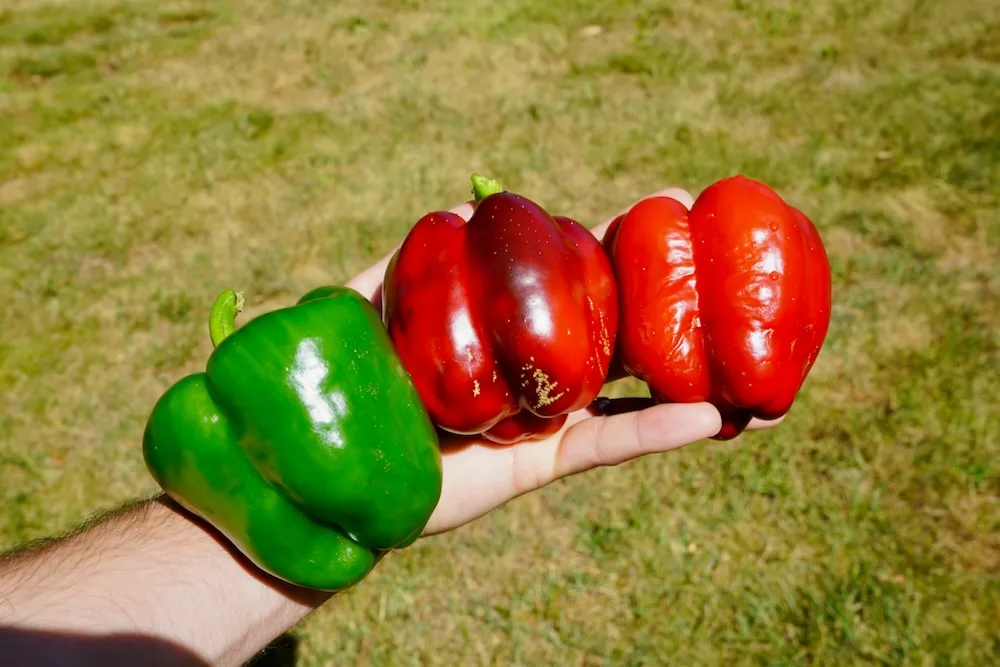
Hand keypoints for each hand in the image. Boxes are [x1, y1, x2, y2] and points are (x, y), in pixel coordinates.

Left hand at [345, 187, 782, 535]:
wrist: (329, 478)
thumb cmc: (343, 392)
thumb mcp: (368, 312)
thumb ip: (404, 264)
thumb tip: (456, 205)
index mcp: (504, 326)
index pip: (569, 274)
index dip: (619, 239)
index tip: (669, 201)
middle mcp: (534, 366)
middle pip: (614, 318)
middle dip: (671, 287)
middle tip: (725, 247)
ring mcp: (544, 414)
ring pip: (629, 384)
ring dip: (689, 366)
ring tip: (753, 343)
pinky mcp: (540, 463)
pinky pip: (605, 444)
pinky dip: (654, 432)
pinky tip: (706, 417)